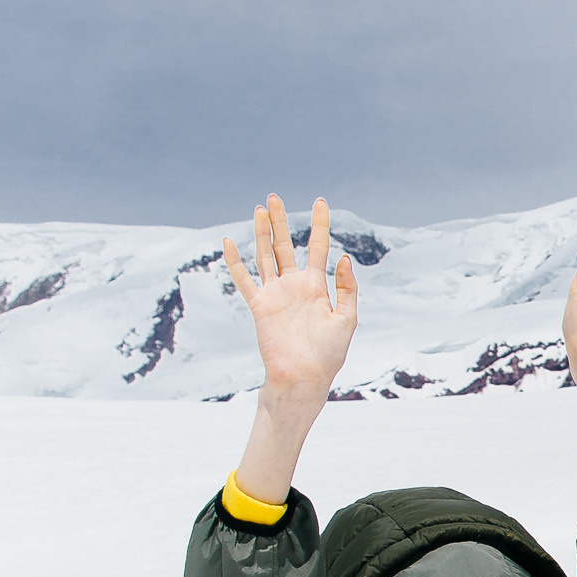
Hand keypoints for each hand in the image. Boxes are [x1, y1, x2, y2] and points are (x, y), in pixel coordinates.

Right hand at [223, 194, 357, 403]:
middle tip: (274, 197)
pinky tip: (229, 241)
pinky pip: (244, 280)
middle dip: (280, 221)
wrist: (303, 378)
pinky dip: (235, 261)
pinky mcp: (259, 306)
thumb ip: (346, 288)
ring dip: (261, 233)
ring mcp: (275, 294)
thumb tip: (344, 257)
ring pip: (265, 256)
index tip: (320, 202)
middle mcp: (293, 286)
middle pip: (285, 245)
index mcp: (317, 287)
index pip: (318, 247)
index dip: (319, 224)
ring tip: (259, 209)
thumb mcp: (347, 319)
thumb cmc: (327, 354)